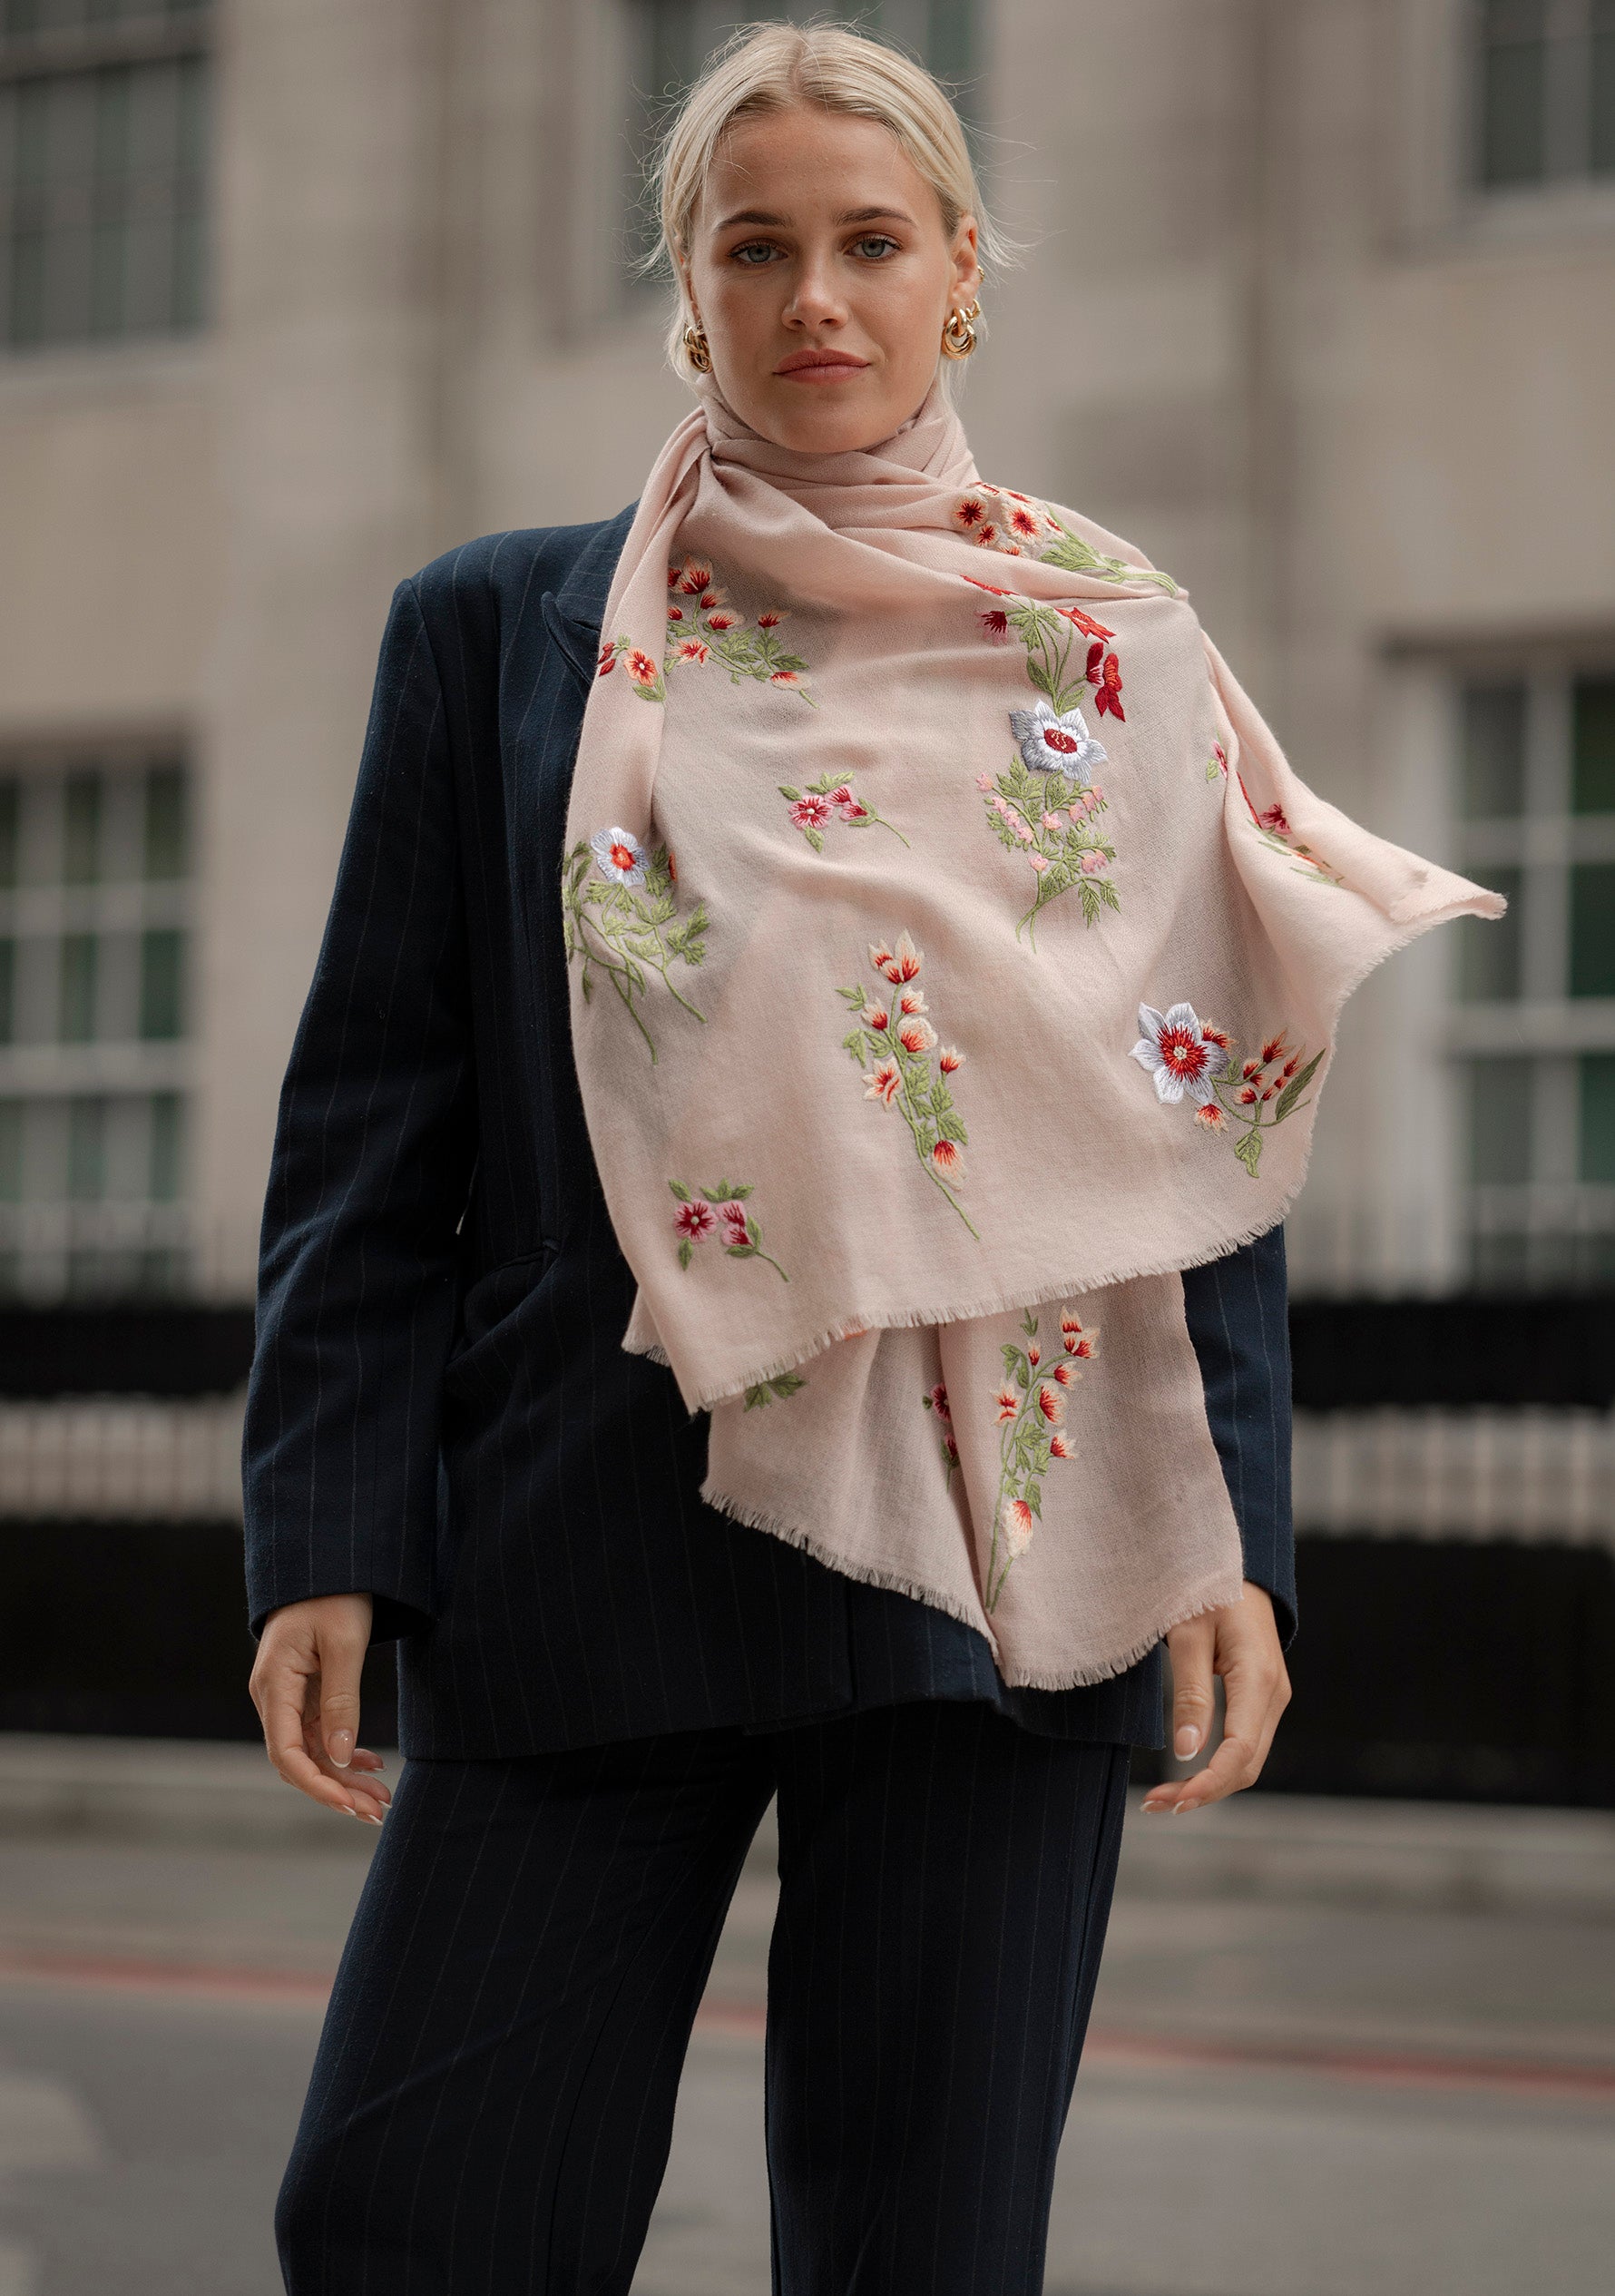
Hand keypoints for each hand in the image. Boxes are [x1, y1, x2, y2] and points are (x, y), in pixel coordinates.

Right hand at [249, 1593, 390, 1822]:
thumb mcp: (344, 1644)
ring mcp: (287, 1696)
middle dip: (337, 1789)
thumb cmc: (335, 1595)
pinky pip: (319, 1733)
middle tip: (378, 1811)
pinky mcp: (303, 1692)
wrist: (330, 1562)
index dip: (317, 1785)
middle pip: (300, 1759)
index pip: (287, 1753)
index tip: (350, 1806)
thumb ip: (341, 1700)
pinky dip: (344, 1751)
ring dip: (344, 1775)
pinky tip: (370, 1764)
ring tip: (382, 1796)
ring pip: (312, 1750)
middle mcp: (273, 1696)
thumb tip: (340, 1756)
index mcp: (274, 1685)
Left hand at [1140, 1580, 1289, 1814]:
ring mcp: (1272, 1700)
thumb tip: (1185, 1751)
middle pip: (1246, 1765)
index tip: (1174, 1799)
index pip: (1239, 1750)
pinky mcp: (1262, 1701)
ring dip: (1208, 1784)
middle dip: (1203, 1792)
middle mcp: (1274, 1695)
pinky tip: (1186, 1776)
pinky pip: (1244, 1745)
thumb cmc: (1208, 1590)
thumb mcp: (1188, 1635)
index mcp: (1258, 1677)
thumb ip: (1190, 1692)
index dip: (1208, 1782)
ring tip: (1162, 1798)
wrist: (1238, 1570)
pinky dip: (1216, 1767)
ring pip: (1247, 1761)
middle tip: (1154, 1805)